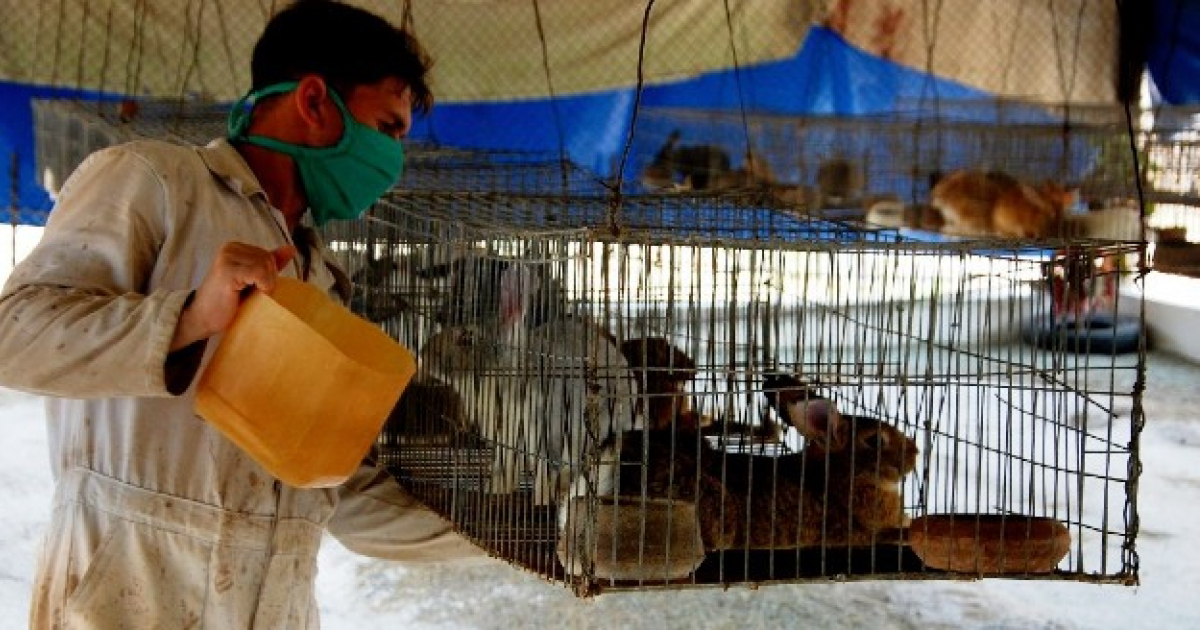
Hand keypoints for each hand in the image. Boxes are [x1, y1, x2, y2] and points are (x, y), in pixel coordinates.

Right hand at [170, 242, 296, 350]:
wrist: (202, 318)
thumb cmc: (226, 303)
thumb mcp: (251, 280)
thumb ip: (268, 264)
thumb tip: (290, 249)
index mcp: (235, 248)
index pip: (268, 255)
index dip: (269, 275)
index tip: (255, 288)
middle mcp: (230, 248)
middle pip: (268, 259)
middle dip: (269, 279)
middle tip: (253, 294)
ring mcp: (227, 257)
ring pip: (266, 264)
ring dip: (266, 284)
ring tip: (250, 295)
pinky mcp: (227, 270)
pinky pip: (260, 272)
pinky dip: (263, 285)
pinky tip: (251, 294)